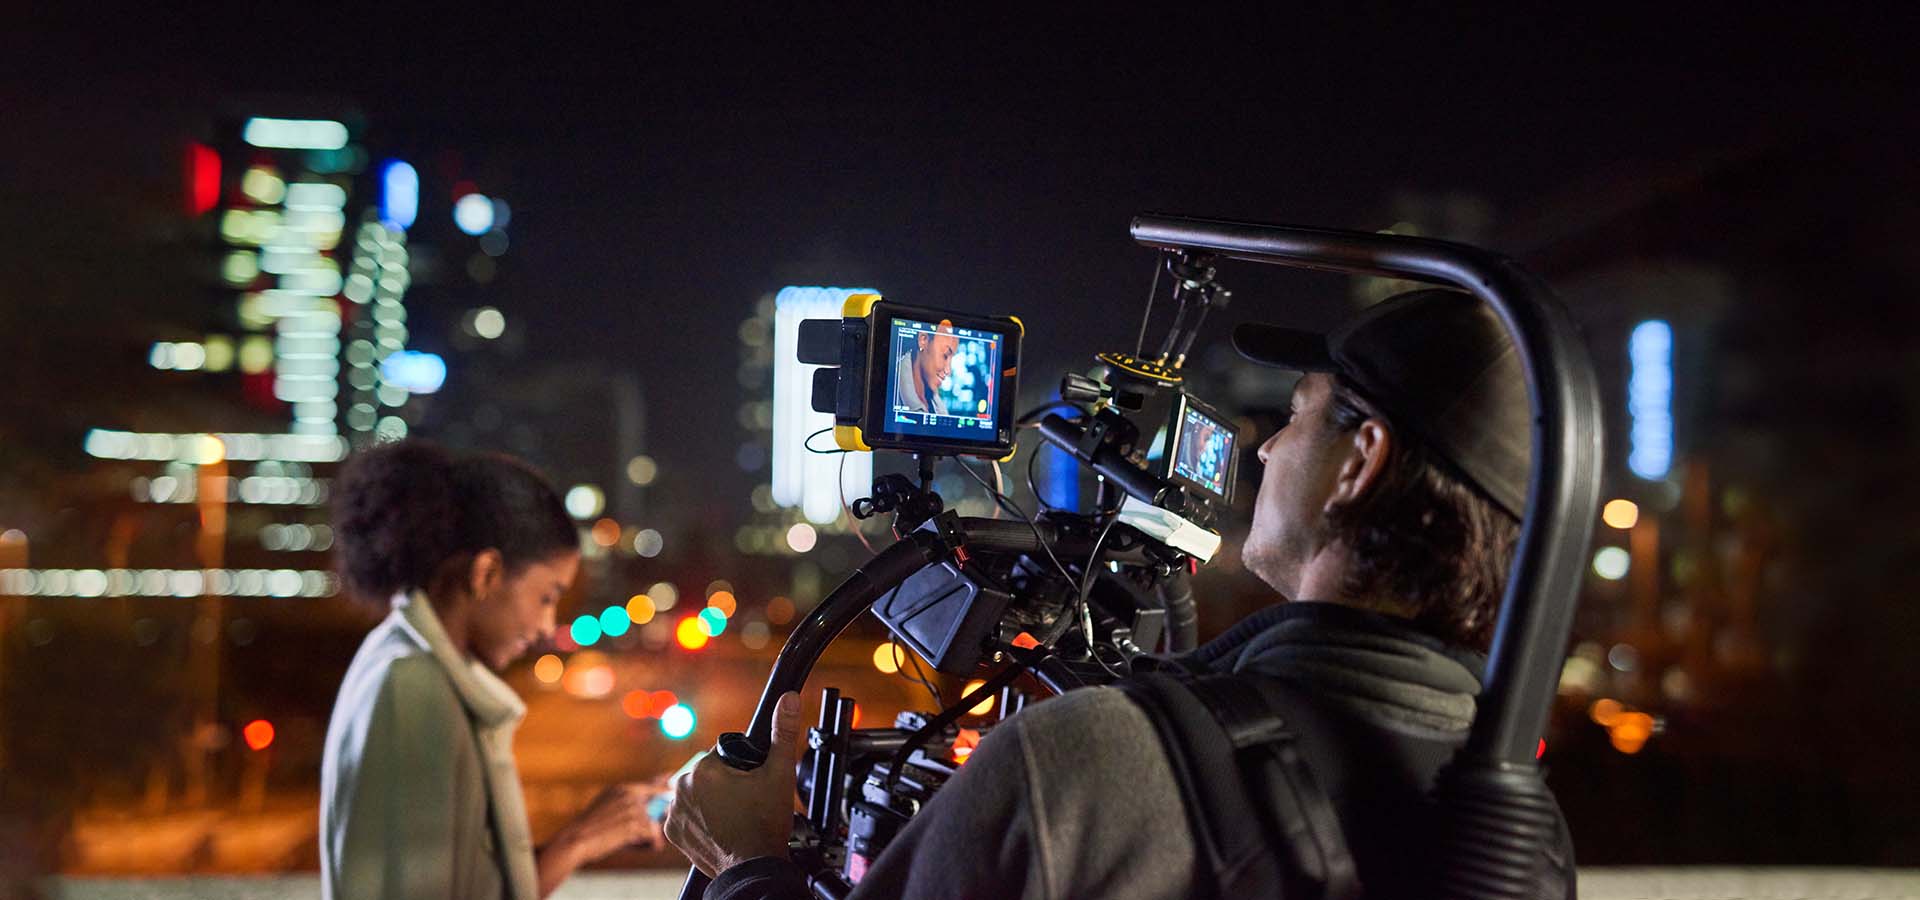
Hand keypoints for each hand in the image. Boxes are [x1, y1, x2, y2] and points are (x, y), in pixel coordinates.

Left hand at [664, 691, 802, 875]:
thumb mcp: (780, 774)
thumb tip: (787, 700)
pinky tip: (721, 825)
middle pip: (709, 773)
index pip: (723, 753)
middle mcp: (681, 788)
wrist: (753, 867)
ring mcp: (674, 812)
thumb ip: (782, 732)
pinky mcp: (673, 832)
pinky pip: (688, 814)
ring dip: (713, 799)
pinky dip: (701, 818)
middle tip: (746, 801)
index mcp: (703, 770)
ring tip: (735, 815)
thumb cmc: (765, 825)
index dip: (742, 767)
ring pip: (698, 792)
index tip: (751, 784)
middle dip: (726, 782)